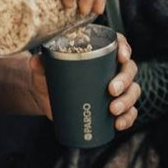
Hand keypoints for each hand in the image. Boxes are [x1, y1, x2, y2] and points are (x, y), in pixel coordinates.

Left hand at [26, 33, 140, 130]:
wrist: (46, 97)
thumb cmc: (50, 76)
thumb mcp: (45, 69)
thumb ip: (40, 64)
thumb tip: (35, 62)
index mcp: (100, 52)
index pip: (119, 44)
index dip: (125, 48)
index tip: (121, 56)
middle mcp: (112, 69)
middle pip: (129, 70)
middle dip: (124, 81)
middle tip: (111, 90)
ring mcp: (116, 88)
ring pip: (132, 91)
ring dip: (127, 101)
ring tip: (113, 110)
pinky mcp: (114, 106)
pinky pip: (129, 112)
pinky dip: (128, 118)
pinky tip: (119, 123)